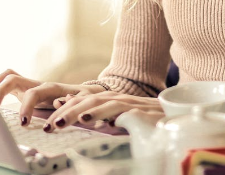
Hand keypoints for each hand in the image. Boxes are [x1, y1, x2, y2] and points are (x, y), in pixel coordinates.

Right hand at [0, 69, 106, 127]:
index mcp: (50, 87)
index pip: (33, 93)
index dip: (26, 107)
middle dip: (0, 91)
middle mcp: (36, 83)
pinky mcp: (24, 89)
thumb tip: (59, 104)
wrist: (84, 92)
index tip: (23, 123)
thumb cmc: (82, 99)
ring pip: (7, 76)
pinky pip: (6, 83)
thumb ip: (71, 103)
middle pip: (12, 77)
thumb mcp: (82, 102)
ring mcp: (29, 84)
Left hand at [45, 91, 163, 131]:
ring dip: (75, 113)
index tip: (49, 121)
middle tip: (49, 125)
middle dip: (64, 113)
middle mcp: (115, 98)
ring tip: (60, 123)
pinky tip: (87, 120)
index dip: (64, 109)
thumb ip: (105, 119)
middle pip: (84, 102)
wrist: (175, 115)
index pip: (81, 102)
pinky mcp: (136, 111)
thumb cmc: (148, 119)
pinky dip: (100, 115)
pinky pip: (115, 111)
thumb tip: (88, 122)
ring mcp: (125, 103)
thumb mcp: (121, 119)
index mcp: (109, 100)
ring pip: (95, 104)